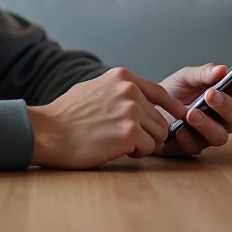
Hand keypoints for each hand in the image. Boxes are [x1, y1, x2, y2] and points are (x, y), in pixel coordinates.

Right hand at [28, 68, 189, 168]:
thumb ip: (118, 90)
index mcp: (122, 77)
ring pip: (157, 135)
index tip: (183, 115)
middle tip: (124, 139)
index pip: (159, 91)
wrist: (48, 132)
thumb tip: (136, 98)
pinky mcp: (129, 132)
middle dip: (147, 133)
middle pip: (160, 119)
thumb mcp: (94, 88)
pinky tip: (115, 149)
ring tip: (117, 143)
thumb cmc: (66, 116)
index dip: (173, 107)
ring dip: (142, 144)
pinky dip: (135, 153)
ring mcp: (130, 110)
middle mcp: (129, 90)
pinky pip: (147, 148)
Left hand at [153, 63, 231, 157]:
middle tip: (212, 95)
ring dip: (207, 124)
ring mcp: (209, 134)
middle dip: (227, 106)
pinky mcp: (193, 147)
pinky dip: (188, 137)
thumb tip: (222, 70)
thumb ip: (203, 73)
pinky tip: (179, 129)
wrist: (146, 110)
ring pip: (220, 136)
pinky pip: (196, 147)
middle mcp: (221, 117)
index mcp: (224, 95)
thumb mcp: (185, 78)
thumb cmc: (171, 93)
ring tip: (192, 113)